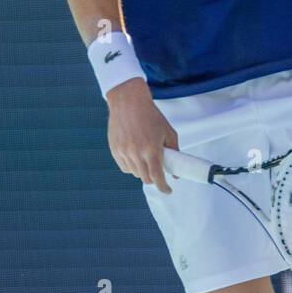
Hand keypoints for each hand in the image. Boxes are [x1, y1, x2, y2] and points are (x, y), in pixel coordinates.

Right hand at [106, 78, 178, 193]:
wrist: (129, 102)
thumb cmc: (151, 116)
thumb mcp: (168, 132)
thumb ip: (174, 152)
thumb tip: (177, 172)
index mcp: (151, 149)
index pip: (157, 177)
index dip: (163, 187)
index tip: (168, 190)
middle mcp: (136, 153)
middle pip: (145, 178)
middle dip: (154, 178)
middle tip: (158, 172)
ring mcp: (124, 152)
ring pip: (134, 173)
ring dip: (142, 171)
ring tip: (146, 159)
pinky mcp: (115, 150)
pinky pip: (124, 166)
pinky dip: (131, 166)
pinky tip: (135, 156)